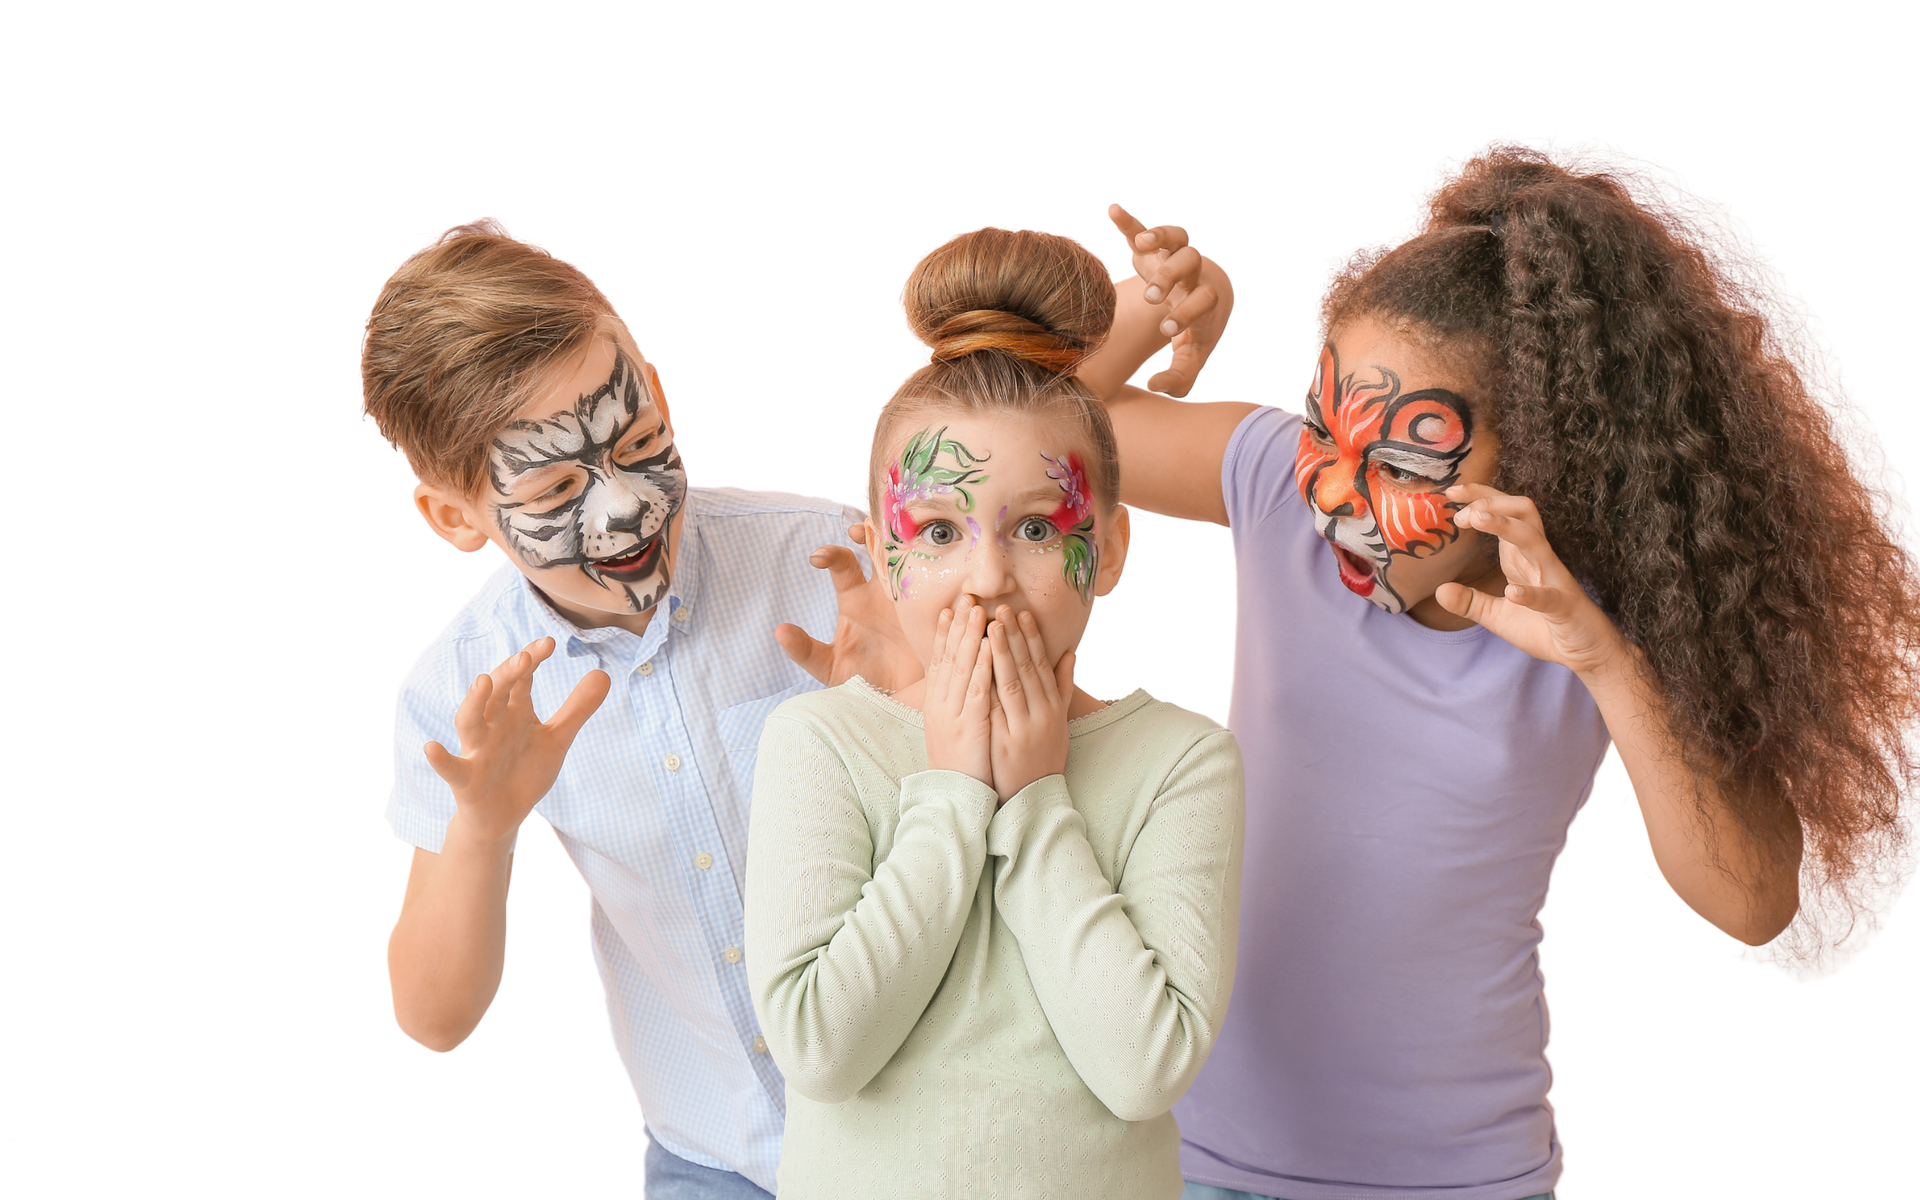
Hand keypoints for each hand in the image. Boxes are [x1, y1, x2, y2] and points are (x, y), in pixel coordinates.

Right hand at [423, 637, 611, 843]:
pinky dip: (441, 759)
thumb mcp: (557, 739)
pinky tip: (432, 747)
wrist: (504, 815)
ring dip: (473, 702)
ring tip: (482, 681)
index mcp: (514, 712)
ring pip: (469, 721)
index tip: (549, 642)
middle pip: (496, 693)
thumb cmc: (525, 771)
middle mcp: (493, 725)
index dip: (532, 659)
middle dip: (509, 674)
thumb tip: (604, 674)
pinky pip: (451, 768)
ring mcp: (477, 750)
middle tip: (525, 656)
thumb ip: (577, 709)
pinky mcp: (466, 780)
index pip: (521, 679)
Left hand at [776, 524, 924, 690]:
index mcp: (855, 598)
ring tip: (902, 531)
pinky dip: (938, 566)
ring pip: (910, 557)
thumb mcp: (830, 668)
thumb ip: (804, 650)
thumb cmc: (862, 680)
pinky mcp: (935, 609)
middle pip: (879, 548)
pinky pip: (938, 584)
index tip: (818, 558)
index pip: (842, 564)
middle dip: (873, 532)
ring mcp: (911, 596)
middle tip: (862, 529)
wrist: (899, 701)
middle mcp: (882, 590)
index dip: (830, 554)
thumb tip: (780, 631)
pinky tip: (937, 556)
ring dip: (906, 541)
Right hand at [921, 599, 994, 789]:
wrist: (955, 796)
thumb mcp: (951, 729)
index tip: (951, 608)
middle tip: (967, 597)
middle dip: (958, 625)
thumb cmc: (959, 764)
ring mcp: (952, 715)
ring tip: (978, 611)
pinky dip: (982, 665)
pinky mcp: (968, 726)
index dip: (945, 634)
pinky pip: (976, 690)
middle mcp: (940, 705)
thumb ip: (955, 703)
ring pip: (961, 668)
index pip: (939, 661)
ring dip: (970, 637)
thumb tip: (961, 681)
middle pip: (948, 657)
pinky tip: (990, 646)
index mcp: (936, 704)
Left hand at [985, 607, 1074, 805]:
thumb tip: (1070, 653)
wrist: (1034, 797)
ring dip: (999, 654)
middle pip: (1025, 669)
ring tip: (988, 628)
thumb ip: (1063, 687)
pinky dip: (986, 687)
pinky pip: (994, 710)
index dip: (1031, 639)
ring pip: (1011, 685)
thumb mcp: (1060, 721)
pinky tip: (976, 667)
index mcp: (1053, 707)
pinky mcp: (1004, 743)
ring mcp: (1022, 729)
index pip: (1041, 666)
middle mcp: (1041, 715)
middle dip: (1012, 638)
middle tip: (1000, 610)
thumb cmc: (1044, 755)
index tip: (1021, 614)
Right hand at [1104, 200, 1234, 396]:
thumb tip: (1153, 387)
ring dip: (1161, 237)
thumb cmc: (1198, 330)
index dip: (1187, 313)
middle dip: (1171, 277)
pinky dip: (1129, 219)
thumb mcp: (1192, 356)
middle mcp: (1193, 273)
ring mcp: (1173, 254)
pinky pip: (1142, 227)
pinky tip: (1112, 209)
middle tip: (1152, 297)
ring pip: (1176, 237)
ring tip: (1144, 243)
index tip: (1168, 329)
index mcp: (1204, 300)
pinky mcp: (1153, 245)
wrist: (1209, 293)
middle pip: (1190, 263)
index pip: (1202, 301)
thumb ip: (1177, 378)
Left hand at [1435, 485, 1634, 680]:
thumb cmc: (1545, 628)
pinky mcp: (1565, 607)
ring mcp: (1554, 580)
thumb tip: (1439, 591)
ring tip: (1477, 518)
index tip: (1451, 490)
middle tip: (1462, 513)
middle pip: (1522, 512)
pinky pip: (1550, 596)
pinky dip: (1531, 594)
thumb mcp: (1498, 616)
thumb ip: (1470, 603)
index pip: (1504, 513)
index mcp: (1521, 556)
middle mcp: (1538, 559)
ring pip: (1534, 540)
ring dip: (1505, 526)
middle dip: (1491, 503)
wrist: (1587, 654)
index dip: (1480, 497)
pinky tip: (1512, 593)